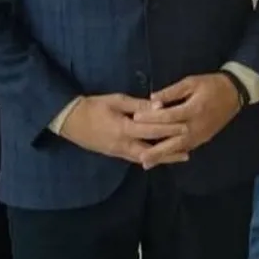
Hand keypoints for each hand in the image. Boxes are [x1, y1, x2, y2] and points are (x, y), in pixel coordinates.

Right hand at [58, 93, 187, 163]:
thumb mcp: (116, 100)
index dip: (169, 129)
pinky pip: (135, 158)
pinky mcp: (114, 154)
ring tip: (181, 156)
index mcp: (123, 128)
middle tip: (189, 149)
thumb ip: (138, 105)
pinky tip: (160, 157)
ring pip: (144, 158)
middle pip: (151, 150)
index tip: (186, 127)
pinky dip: (149, 158)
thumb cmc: (93, 106)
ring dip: (162, 158)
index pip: (151, 131)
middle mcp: (122, 144)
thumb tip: (159, 105)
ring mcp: (117, 152)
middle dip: (170, 150)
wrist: (69, 120)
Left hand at [131, 73, 242, 168]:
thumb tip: (152, 99)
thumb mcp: (191, 82)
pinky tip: (163, 159)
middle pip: (173, 139)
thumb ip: (172, 92)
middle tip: (138, 155)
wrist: (235, 92)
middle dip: (155, 148)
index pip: (169, 116)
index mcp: (193, 109)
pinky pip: (187, 148)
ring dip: (163, 156)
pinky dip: (174, 155)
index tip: (134, 118)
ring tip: (146, 163)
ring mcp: (201, 134)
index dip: (151, 117)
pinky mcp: (204, 138)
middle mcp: (197, 126)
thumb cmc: (211, 85)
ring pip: (179, 148)